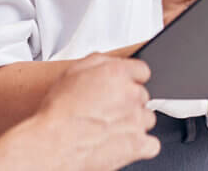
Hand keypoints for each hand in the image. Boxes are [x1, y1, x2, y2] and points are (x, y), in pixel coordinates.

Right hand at [34, 54, 159, 170]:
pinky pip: (152, 144)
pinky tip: (122, 142)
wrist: (55, 143)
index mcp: (117, 74)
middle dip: (129, 102)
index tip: (124, 86)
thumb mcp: (72, 72)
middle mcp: (131, 95)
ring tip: (110, 127)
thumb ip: (99, 61)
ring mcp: (137, 121)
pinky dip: (140, 145)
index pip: (142, 70)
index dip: (131, 79)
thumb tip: (111, 61)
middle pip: (143, 96)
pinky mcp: (138, 145)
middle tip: (108, 109)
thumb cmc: (59, 111)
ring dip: (134, 122)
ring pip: (147, 118)